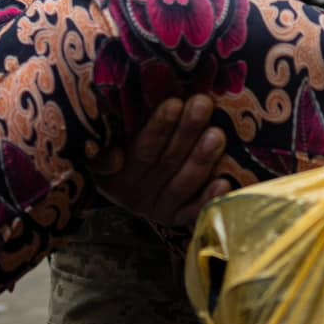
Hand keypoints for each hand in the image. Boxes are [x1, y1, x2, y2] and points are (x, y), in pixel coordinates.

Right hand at [89, 95, 230, 226]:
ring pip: (184, 182)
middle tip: (203, 106)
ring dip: (202, 159)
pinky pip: (195, 211)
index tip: (175, 103)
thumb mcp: (98, 156)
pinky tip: (224, 182)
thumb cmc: (116, 157)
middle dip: (187, 131)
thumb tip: (115, 157)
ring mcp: (160, 209)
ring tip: (217, 135)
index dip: (159, 127)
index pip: (142, 150)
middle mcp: (139, 194)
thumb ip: (100, 156)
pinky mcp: (178, 219)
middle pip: (168, 161)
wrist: (124, 192)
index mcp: (118, 176)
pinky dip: (209, 197)